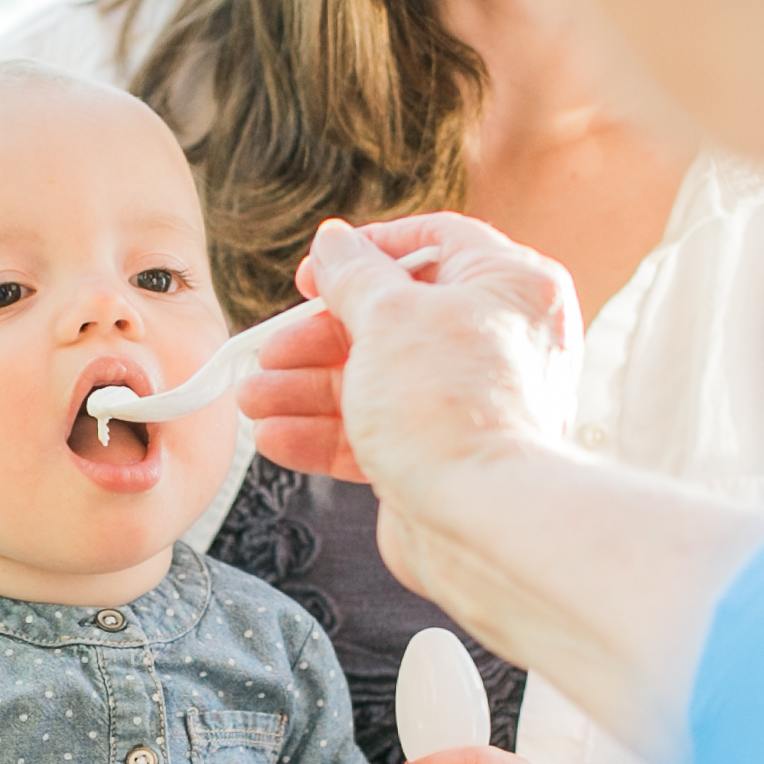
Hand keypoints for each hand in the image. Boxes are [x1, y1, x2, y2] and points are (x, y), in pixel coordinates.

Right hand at [238, 214, 579, 536]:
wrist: (481, 521)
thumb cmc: (453, 409)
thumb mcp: (388, 316)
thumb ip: (354, 274)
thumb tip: (334, 243)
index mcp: (509, 285)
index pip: (434, 244)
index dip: (367, 253)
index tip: (316, 274)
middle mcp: (499, 341)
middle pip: (392, 320)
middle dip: (316, 339)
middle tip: (271, 353)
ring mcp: (472, 402)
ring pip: (378, 381)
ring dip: (307, 389)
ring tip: (255, 400)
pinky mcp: (445, 454)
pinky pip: (380, 432)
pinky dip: (327, 434)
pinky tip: (278, 437)